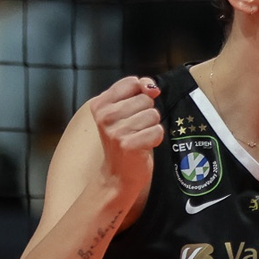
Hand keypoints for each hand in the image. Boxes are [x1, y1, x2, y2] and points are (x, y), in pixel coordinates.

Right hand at [87, 76, 164, 199]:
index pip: (132, 82)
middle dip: (146, 113)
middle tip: (135, 129)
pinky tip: (143, 146)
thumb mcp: (124, 112)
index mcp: (100, 104)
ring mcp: (116, 131)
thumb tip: (151, 87)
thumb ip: (137, 91)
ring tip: (139, 137)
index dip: (142, 92)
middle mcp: (105, 116)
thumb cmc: (124, 140)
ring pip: (153, 115)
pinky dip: (155, 139)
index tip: (137, 107)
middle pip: (145, 99)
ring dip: (151, 127)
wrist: (117, 175)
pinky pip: (157, 131)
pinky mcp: (129, 145)